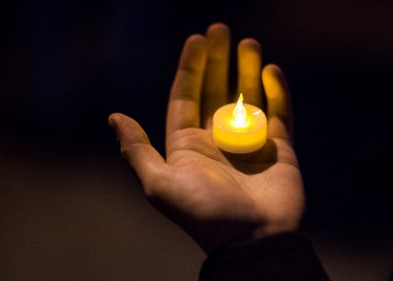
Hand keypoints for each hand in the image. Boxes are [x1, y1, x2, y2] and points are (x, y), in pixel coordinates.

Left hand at [108, 23, 303, 252]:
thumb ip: (137, 151)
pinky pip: (279, 113)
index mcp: (188, 145)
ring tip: (248, 42)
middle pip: (215, 90)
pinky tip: (271, 70)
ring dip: (247, 69)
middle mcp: (216, 139)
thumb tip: (114, 118)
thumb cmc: (205, 214)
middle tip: (221, 29)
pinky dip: (277, 91)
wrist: (252, 240)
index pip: (186, 97)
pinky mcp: (278, 149)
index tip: (197, 38)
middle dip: (218, 60)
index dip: (190, 67)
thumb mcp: (160, 184)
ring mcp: (249, 142)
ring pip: (247, 96)